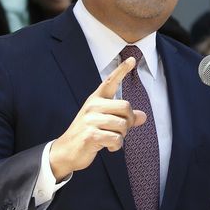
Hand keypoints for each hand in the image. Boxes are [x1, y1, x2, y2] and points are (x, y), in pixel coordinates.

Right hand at [48, 57, 146, 180]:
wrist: (66, 150)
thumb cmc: (88, 133)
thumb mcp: (105, 122)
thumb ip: (123, 117)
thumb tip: (143, 117)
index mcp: (96, 99)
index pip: (110, 81)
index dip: (122, 70)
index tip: (132, 59)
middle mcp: (93, 106)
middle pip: (126, 107)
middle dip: (129, 121)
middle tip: (122, 130)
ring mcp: (90, 120)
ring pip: (123, 125)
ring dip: (122, 136)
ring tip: (112, 138)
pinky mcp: (90, 135)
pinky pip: (116, 139)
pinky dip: (116, 146)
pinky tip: (109, 147)